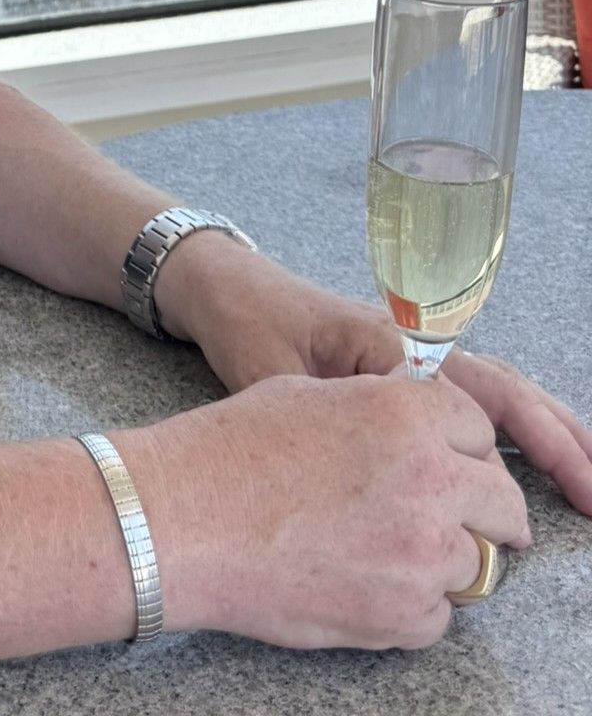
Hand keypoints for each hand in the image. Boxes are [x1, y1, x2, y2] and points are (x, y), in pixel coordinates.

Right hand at [118, 373, 529, 648]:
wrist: (177, 518)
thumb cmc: (225, 450)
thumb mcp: (303, 397)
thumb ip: (375, 413)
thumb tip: (410, 436)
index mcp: (401, 410)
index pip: (477, 427)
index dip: (459, 445)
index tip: (449, 462)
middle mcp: (428, 477)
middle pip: (501, 502)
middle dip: (479, 510)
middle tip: (442, 516)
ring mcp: (421, 550)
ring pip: (473, 563)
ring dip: (438, 558)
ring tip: (377, 549)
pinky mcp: (403, 613)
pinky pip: (439, 615)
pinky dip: (409, 604)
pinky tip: (358, 580)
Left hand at [162, 235, 591, 516]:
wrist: (224, 287)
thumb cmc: (245, 324)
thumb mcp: (273, 371)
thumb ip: (322, 415)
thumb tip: (374, 467)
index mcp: (387, 344)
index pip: (469, 399)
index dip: (519, 445)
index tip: (555, 492)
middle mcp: (412, 344)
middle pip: (503, 391)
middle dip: (558, 442)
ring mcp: (410, 352)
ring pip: (496, 391)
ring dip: (546, 431)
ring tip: (590, 480)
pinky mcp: (400, 366)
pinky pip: (470, 394)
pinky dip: (512, 422)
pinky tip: (536, 457)